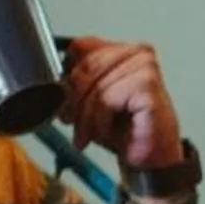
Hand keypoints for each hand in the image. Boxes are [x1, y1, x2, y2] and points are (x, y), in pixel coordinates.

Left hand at [59, 37, 184, 172]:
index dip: (67, 74)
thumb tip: (53, 77)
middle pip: (86, 66)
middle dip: (73, 99)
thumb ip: (75, 80)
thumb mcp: (91, 99)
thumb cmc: (125, 129)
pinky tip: (107, 130)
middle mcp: (137, 53)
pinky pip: (107, 99)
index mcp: (123, 50)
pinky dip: (100, 120)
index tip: (63, 99)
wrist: (151, 157)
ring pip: (95, 85)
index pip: (81, 46)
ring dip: (86, 116)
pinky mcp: (148, 86)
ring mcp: (145, 67)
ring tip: (89, 132)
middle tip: (70, 120)